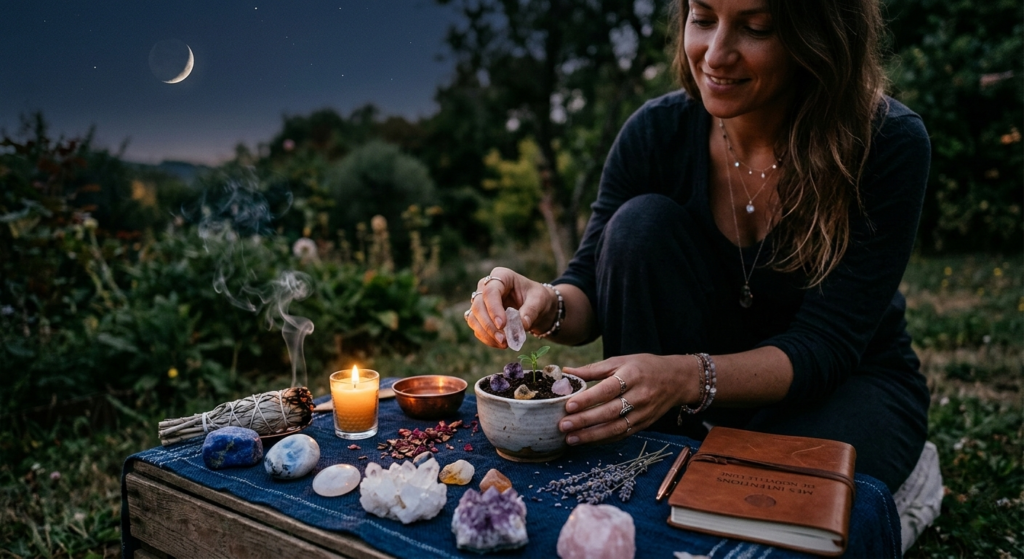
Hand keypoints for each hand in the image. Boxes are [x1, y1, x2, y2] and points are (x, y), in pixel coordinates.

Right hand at [463, 267, 554, 348]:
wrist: (535, 306)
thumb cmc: (537, 298)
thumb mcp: (539, 300)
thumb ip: (531, 311)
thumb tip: (522, 325)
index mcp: (501, 276)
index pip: (490, 291)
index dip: (494, 308)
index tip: (502, 325)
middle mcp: (486, 286)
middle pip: (478, 305)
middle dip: (488, 325)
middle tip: (503, 340)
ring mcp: (481, 301)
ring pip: (473, 317)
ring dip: (486, 333)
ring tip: (504, 344)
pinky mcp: (480, 316)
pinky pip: (477, 328)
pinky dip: (487, 338)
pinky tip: (500, 344)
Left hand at [559, 354, 693, 444]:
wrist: (677, 380)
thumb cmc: (644, 367)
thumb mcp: (621, 361)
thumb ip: (593, 369)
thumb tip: (567, 372)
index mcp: (632, 376)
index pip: (608, 389)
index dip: (588, 399)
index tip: (568, 406)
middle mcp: (639, 396)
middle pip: (610, 412)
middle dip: (585, 421)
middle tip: (563, 425)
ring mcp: (643, 413)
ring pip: (615, 428)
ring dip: (591, 436)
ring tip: (570, 438)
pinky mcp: (643, 425)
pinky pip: (621, 435)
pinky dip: (603, 439)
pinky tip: (586, 441)